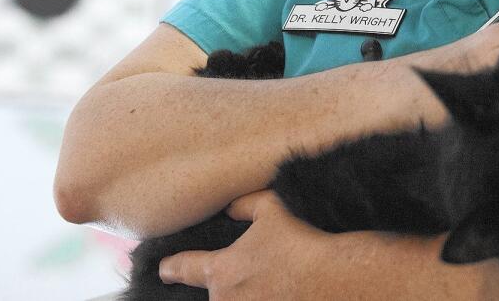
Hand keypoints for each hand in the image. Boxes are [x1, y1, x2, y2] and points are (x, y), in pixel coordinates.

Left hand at [157, 190, 331, 299]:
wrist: (334, 279)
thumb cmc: (301, 242)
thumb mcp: (271, 208)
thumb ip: (243, 206)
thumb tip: (229, 208)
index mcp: (221, 270)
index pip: (184, 268)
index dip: (171, 268)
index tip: (165, 269)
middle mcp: (227, 299)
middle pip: (216, 293)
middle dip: (229, 282)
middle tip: (256, 270)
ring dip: (249, 292)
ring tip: (272, 281)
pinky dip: (265, 296)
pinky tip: (279, 290)